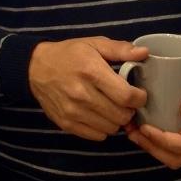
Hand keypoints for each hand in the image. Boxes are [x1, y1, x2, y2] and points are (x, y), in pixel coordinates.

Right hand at [29, 37, 147, 140]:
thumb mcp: (94, 44)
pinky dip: (103, 128)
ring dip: (117, 120)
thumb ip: (120, 49)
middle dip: (129, 110)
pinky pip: (97, 136)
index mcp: (91, 72)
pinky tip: (99, 115)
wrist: (35, 68)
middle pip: (121, 115)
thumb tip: (144, 53)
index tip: (139, 93)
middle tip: (126, 101)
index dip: (139, 98)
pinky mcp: (66, 124)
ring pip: (111, 128)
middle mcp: (82, 94)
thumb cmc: (69, 54)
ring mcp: (73, 112)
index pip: (126, 96)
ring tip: (113, 107)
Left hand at [126, 49, 180, 168]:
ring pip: (174, 156)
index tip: (143, 126)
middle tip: (132, 130)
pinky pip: (174, 146)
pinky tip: (143, 127)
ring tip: (133, 130)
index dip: (161, 141)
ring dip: (152, 147)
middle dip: (152, 147)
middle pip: (176, 157)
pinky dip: (157, 142)